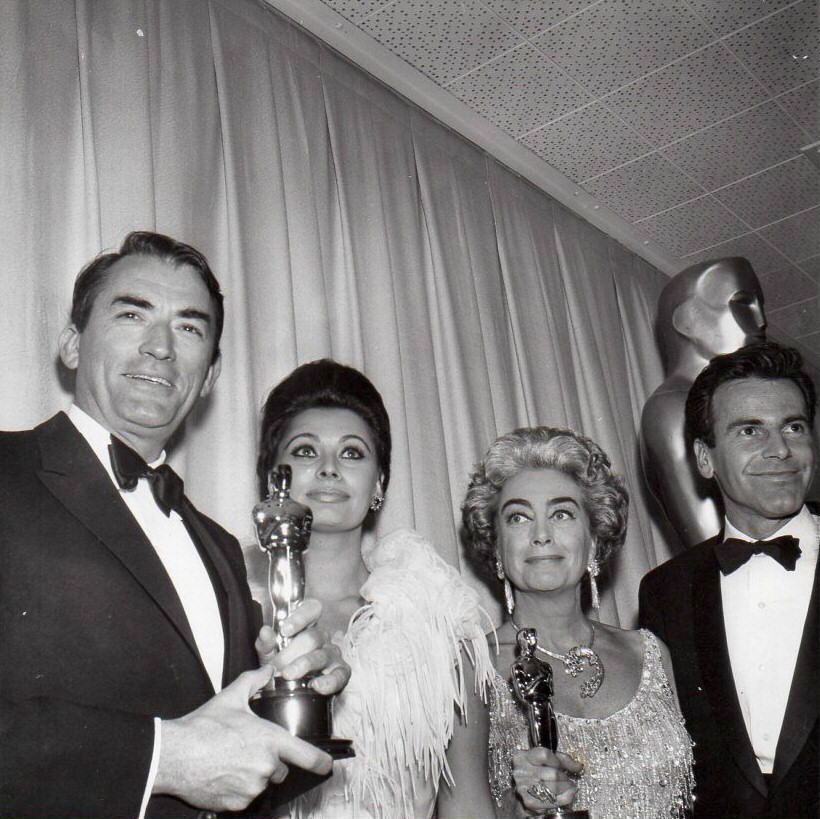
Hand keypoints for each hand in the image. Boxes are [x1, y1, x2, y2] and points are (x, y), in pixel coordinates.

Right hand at [154, 665, 331, 811]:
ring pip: (261, 783)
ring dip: (252, 775)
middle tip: (246, 749)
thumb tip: (268, 668)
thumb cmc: (204, 727)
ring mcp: (251, 788)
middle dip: (269, 761)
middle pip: (280, 769)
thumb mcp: (232, 697)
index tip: (327, 764)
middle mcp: (265, 766)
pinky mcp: (236, 804)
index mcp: (270, 740)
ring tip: (230, 760)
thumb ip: (255, 680)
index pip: (306, 755)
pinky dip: (237, 789)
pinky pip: (244, 797)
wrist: (175, 754)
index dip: (320, 761)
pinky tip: (222, 774)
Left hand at [255, 598, 350, 695]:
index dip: (300, 617)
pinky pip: (340, 675)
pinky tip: (316, 685)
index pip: (311, 609)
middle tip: (276, 666)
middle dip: (291, 652)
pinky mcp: (341, 672)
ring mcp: (333, 653)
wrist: (296, 687)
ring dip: (305, 665)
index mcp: (308, 624)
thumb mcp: (271, 653)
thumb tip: (265, 631)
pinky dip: (329, 681)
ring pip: (323, 655)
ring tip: (288, 675)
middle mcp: (322, 636)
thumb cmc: (283, 663)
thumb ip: (267, 643)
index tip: (285, 630)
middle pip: (312, 637)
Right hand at [512, 747, 580, 814]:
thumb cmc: (536, 772)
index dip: (557, 761)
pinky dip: (565, 798)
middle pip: (553, 774)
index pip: (545, 755)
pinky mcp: (530, 803)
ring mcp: (525, 788)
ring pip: (555, 788)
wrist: (522, 793)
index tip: (559, 765)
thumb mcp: (545, 760)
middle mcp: (521, 772)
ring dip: (567, 788)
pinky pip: (555, 801)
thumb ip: (561, 759)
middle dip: (564, 777)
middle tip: (566, 779)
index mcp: (523, 757)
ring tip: (568, 786)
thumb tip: (579, 766)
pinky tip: (566, 795)